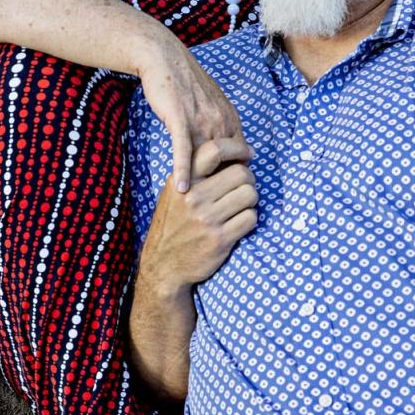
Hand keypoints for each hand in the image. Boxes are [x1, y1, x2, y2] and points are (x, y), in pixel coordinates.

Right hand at [136, 35, 243, 193]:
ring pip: (208, 160)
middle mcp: (220, 122)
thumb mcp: (211, 103)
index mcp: (229, 118)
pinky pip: (183, 149)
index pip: (240, 154)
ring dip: (205, 185)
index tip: (228, 191)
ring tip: (201, 209)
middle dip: (223, 186)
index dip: (235, 174)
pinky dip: (183, 169)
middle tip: (218, 207)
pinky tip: (181, 188)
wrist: (166, 57)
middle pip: (228, 162)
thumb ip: (221, 124)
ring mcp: (200, 121)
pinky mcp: (180, 119)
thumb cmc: (185, 82)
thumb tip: (230, 145)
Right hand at [139, 137, 257, 292]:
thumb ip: (194, 175)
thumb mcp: (173, 194)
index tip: (247, 154)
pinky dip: (249, 220)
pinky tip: (238, 224)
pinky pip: (251, 218)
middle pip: (241, 173)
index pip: (214, 150)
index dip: (237, 148)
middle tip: (243, 189)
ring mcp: (207, 219)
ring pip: (250, 195)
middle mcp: (194, 197)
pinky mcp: (220, 239)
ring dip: (250, 201)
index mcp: (182, 182)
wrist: (163, 266)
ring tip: (240, 207)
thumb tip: (231, 156)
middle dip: (248, 181)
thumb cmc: (173, 225)